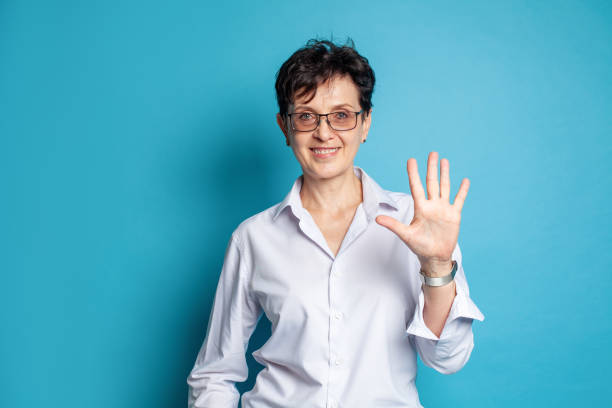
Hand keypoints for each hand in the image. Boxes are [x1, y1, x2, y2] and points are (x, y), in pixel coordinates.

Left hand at [375, 152, 469, 276]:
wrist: (434, 257)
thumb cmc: (419, 246)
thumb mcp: (405, 235)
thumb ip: (393, 225)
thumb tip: (376, 218)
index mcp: (420, 208)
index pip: (416, 186)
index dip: (413, 173)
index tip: (411, 160)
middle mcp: (432, 205)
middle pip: (431, 182)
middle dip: (432, 168)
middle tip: (432, 153)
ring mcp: (443, 209)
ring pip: (445, 187)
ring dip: (445, 174)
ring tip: (444, 161)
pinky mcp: (454, 215)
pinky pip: (459, 200)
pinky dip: (462, 191)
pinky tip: (465, 180)